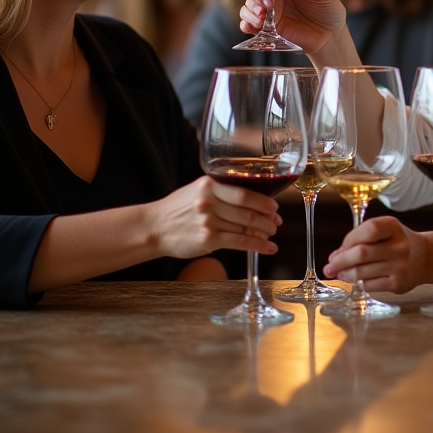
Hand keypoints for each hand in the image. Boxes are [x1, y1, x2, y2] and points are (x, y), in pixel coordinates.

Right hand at [144, 175, 283, 259]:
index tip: (275, 206)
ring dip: (264, 232)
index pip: (245, 193)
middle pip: (248, 211)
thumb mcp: (198, 190)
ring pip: (245, 227)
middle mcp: (209, 202)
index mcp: (210, 185)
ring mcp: (208, 222)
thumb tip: (254, 198)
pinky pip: (239, 242)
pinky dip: (257, 246)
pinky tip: (267, 248)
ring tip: (271, 234)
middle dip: (267, 218)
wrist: (155, 227)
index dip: (264, 201)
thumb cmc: (179, 208)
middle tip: (277, 221)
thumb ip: (222, 190)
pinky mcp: (208, 240)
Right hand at [240, 0, 346, 56]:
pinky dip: (246, 25)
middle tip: (267, 7)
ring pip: (248, 7)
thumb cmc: (329, 10)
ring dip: (249, 12)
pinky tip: (252, 28)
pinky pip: (250, 25)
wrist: (331, 36)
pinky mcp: (269, 28)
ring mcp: (270, 12)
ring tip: (261, 20)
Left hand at [322, 215, 429, 293]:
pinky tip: (359, 279)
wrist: (426, 258)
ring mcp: (400, 266)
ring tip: (340, 273)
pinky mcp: (399, 284)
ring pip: (363, 272)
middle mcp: (400, 246)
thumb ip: (361, 239)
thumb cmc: (397, 242)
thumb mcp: (384, 232)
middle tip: (329, 267)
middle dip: (341, 261)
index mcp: (394, 226)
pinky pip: (370, 285)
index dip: (349, 239)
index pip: (368, 229)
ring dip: (346, 274)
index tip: (340, 248)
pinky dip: (360, 283)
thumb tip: (335, 257)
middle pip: (362, 253)